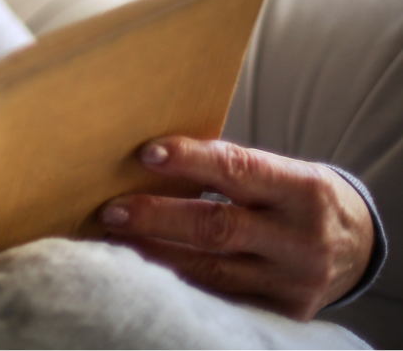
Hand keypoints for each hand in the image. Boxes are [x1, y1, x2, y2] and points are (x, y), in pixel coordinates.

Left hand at [99, 136, 374, 319]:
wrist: (355, 246)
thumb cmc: (295, 198)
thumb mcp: (280, 172)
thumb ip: (228, 168)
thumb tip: (149, 159)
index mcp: (303, 189)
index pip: (240, 169)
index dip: (190, 160)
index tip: (146, 154)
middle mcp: (302, 239)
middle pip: (219, 227)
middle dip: (158, 217)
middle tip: (111, 210)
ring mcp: (293, 281)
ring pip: (211, 271)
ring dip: (156, 255)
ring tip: (115, 240)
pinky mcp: (282, 312)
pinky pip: (219, 298)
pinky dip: (178, 283)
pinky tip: (145, 271)